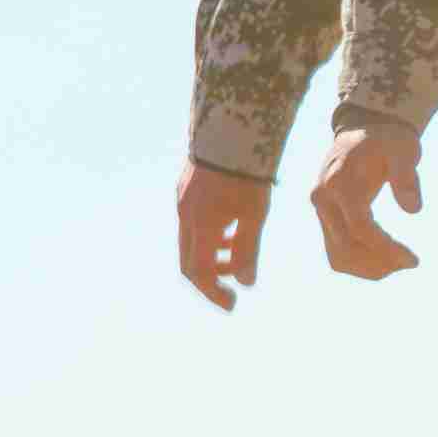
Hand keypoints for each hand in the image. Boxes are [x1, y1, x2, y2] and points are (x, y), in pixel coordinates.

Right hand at [178, 165, 270, 312]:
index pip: (199, 272)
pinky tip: (230, 230)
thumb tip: (246, 282)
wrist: (232, 132)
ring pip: (190, 241)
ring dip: (212, 256)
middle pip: (190, 260)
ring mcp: (183, 201)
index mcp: (200, 225)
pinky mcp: (186, 189)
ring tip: (236, 255)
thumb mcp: (254, 215)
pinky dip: (208, 236)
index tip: (232, 304)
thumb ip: (248, 250)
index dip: (214, 292)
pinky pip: (192, 223)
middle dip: (211, 278)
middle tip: (232, 288)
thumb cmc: (248, 175)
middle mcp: (185, 215)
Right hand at [308, 118, 424, 279]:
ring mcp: (321, 210)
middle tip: (411, 262)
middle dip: (381, 262)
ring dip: (369, 268)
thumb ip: (406, 177)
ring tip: (400, 262)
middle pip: (346, 248)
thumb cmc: (387, 138)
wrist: (363, 128)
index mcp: (341, 183)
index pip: (360, 228)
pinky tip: (385, 260)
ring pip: (338, 256)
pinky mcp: (325, 217)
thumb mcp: (403, 149)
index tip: (413, 259)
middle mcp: (323, 199)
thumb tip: (414, 210)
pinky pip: (337, 251)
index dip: (386, 249)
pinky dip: (360, 263)